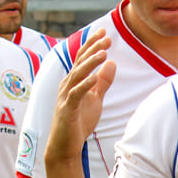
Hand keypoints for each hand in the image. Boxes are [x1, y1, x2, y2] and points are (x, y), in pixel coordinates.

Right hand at [44, 29, 115, 164]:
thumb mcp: (95, 99)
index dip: (92, 44)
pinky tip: (94, 78)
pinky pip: (75, 95)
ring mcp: (65, 96)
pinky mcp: (66, 110)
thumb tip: (112, 62)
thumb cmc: (79, 122)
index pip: (82, 58)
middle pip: (80, 62)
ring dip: (90, 63)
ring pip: (77, 75)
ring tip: (103, 53)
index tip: (104, 31)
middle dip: (93, 49)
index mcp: (74, 80)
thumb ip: (103, 81)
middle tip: (107, 38)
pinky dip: (84, 85)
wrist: (65, 146)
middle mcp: (67, 85)